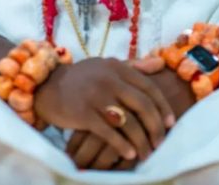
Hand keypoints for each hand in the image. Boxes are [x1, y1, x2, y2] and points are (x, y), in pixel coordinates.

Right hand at [64, 57, 195, 169]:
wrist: (47, 86)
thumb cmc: (82, 78)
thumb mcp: (107, 66)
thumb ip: (134, 66)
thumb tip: (161, 64)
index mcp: (117, 67)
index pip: (148, 87)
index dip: (162, 107)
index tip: (171, 123)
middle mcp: (109, 79)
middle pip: (142, 105)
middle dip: (155, 127)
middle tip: (160, 143)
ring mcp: (96, 96)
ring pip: (128, 122)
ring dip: (141, 141)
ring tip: (146, 153)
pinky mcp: (83, 113)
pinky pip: (109, 133)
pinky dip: (122, 145)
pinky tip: (129, 154)